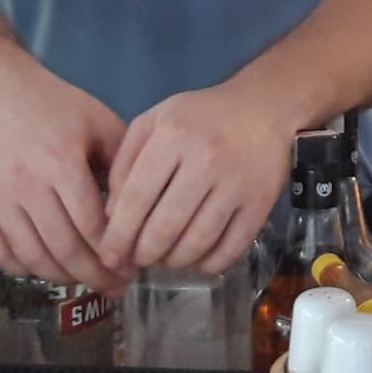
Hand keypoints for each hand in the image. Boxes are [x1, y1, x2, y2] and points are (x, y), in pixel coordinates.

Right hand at [0, 64, 125, 292]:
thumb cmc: (58, 108)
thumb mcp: (101, 123)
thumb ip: (124, 166)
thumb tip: (141, 215)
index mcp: (60, 162)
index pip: (91, 225)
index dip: (114, 253)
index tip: (132, 266)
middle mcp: (25, 185)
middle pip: (63, 249)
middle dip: (94, 276)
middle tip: (115, 286)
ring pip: (32, 258)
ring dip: (63, 277)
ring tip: (85, 279)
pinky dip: (24, 269)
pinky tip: (46, 266)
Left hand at [101, 82, 301, 275]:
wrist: (262, 108)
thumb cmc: (201, 116)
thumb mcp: (154, 121)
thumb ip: (126, 162)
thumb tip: (111, 216)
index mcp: (173, 136)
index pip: (137, 198)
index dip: (119, 234)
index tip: (109, 256)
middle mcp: (206, 160)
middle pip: (165, 227)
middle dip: (144, 254)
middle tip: (138, 260)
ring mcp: (237, 184)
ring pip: (197, 243)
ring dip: (174, 262)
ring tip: (164, 259)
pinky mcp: (261, 203)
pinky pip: (230, 248)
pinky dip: (209, 264)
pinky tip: (198, 259)